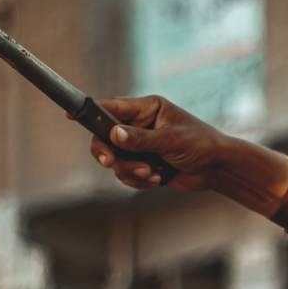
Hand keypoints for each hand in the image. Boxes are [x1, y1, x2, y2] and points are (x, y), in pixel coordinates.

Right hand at [87, 95, 229, 192]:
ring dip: (131, 171)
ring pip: (116, 161)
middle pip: (105, 138)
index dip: (90, 112)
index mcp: (146, 109)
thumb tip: (114, 135)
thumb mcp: (171, 139)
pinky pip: (127, 175)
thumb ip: (141, 139)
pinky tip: (158, 179)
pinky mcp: (143, 166)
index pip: (111, 108)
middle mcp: (139, 126)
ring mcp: (140, 147)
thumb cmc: (200, 144)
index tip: (70, 114)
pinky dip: (139, 180)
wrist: (216, 169)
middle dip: (108, 153)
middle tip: (110, 163)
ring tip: (152, 173)